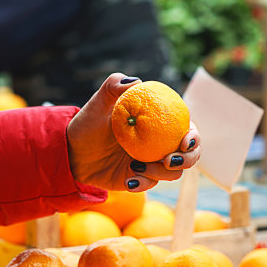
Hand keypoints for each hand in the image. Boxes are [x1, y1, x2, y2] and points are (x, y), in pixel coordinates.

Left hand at [67, 73, 200, 191]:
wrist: (72, 153)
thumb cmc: (88, 124)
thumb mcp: (98, 103)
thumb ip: (114, 86)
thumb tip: (136, 81)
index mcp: (159, 123)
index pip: (187, 128)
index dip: (194, 136)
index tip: (184, 142)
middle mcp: (161, 144)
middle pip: (191, 155)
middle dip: (188, 159)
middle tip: (169, 160)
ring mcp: (153, 163)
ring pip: (174, 173)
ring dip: (160, 173)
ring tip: (136, 167)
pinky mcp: (142, 180)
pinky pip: (151, 185)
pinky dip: (143, 184)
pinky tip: (129, 181)